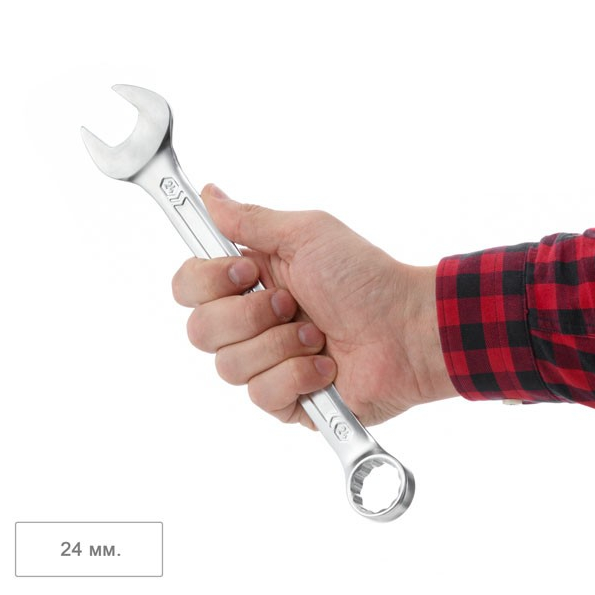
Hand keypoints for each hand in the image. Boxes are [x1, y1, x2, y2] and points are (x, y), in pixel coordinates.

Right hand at [172, 184, 457, 428]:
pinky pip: (261, 395)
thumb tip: (208, 195)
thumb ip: (250, 219)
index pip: (188, 286)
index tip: (246, 271)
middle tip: (290, 303)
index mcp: (250, 280)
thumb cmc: (364, 277)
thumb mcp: (306, 234)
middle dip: (248, 316)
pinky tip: (325, 367)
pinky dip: (298, 376)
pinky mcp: (285, 399)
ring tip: (318, 336)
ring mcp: (266, 362)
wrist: (406, 330)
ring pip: (228, 366)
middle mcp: (251, 322)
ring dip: (279, 345)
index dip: (206, 281)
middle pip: (199, 331)